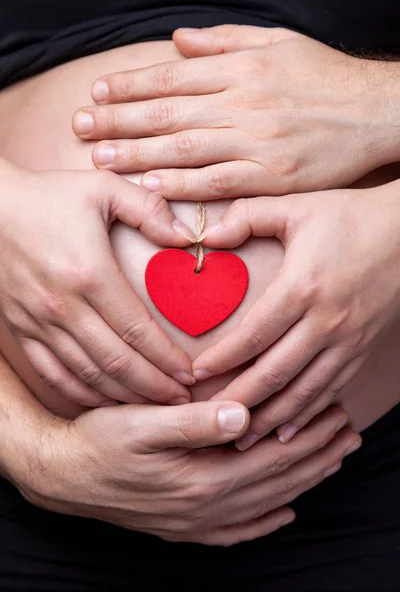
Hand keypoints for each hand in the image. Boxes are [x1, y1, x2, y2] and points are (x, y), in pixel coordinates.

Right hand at [0, 158, 195, 406]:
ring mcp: (39, 322)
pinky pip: (53, 373)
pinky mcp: (22, 329)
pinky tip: (106, 400)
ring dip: (123, 395)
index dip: (167, 358)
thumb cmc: (49, 197)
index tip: (190, 374)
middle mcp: (63, 306)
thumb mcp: (103, 188)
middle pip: (117, 361)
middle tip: (181, 399)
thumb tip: (189, 237)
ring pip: (87, 374)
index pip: (137, 330)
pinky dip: (82, 393)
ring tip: (153, 405)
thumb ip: (149, 209)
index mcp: (89, 274)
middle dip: (153, 386)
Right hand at [5, 369, 359, 545]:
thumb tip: (242, 414)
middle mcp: (205, 506)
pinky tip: (282, 514)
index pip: (271, 456)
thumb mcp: (141, 424)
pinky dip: (265, 523)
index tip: (335, 414)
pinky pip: (236, 532)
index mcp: (202, 477)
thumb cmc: (100, 442)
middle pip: (276, 481)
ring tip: (330, 464)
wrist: (63, 476)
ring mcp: (195, 521)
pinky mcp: (182, 526)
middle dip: (316, 456)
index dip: (307, 435)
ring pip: (265, 503)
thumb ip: (193, 423)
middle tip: (348, 435)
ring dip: (302, 483)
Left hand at [73, 25, 399, 197]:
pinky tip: (150, 186)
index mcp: (243, 67)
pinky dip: (182, 185)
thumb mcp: (279, 42)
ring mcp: (257, 140)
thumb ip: (225, 40)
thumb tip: (178, 41)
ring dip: (137, 155)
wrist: (375, 111)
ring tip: (100, 160)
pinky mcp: (272, 175)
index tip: (96, 95)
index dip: (129, 86)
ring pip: (184, 147)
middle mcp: (244, 101)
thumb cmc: (326, 77)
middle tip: (80, 130)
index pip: (171, 76)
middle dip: (118, 121)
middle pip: (168, 112)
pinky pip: (218, 181)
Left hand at [192, 182, 399, 447]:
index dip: (221, 360)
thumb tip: (206, 236)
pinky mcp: (360, 350)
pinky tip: (286, 431)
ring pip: (303, 392)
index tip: (196, 375)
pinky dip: (306, 415)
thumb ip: (247, 216)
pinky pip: (329, 391)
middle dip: (239, 401)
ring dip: (270, 418)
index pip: (252, 336)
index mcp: (303, 287)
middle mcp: (326, 322)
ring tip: (241, 439)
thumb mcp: (296, 207)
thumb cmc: (349, 216)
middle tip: (209, 420)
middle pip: (274, 374)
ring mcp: (347, 341)